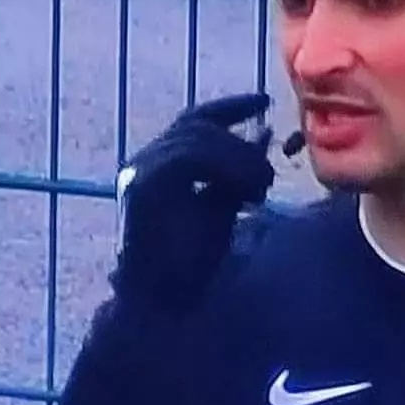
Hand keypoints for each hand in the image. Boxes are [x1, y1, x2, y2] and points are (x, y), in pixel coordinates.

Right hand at [111, 92, 275, 311]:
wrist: (162, 302)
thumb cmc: (192, 261)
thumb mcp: (224, 205)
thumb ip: (239, 171)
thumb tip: (265, 133)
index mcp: (159, 163)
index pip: (195, 119)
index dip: (230, 106)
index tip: (264, 102)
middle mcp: (143, 161)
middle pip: (198, 125)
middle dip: (240, 144)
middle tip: (266, 179)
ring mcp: (139, 171)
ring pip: (196, 137)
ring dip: (237, 158)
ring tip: (258, 190)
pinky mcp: (142, 186)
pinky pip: (188, 157)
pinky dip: (224, 167)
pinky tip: (244, 192)